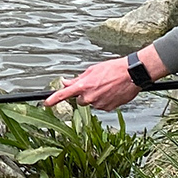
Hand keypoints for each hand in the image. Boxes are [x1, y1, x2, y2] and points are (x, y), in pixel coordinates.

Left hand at [45, 45, 167, 110]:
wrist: (131, 74)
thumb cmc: (113, 69)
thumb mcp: (92, 70)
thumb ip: (77, 79)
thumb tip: (66, 82)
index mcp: (84, 85)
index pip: (64, 94)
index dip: (53, 100)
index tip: (46, 104)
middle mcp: (90, 97)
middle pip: (80, 100)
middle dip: (84, 94)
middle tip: (95, 85)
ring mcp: (99, 104)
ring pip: (92, 103)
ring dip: (96, 97)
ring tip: (106, 87)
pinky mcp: (108, 108)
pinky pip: (102, 106)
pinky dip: (105, 100)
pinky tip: (111, 92)